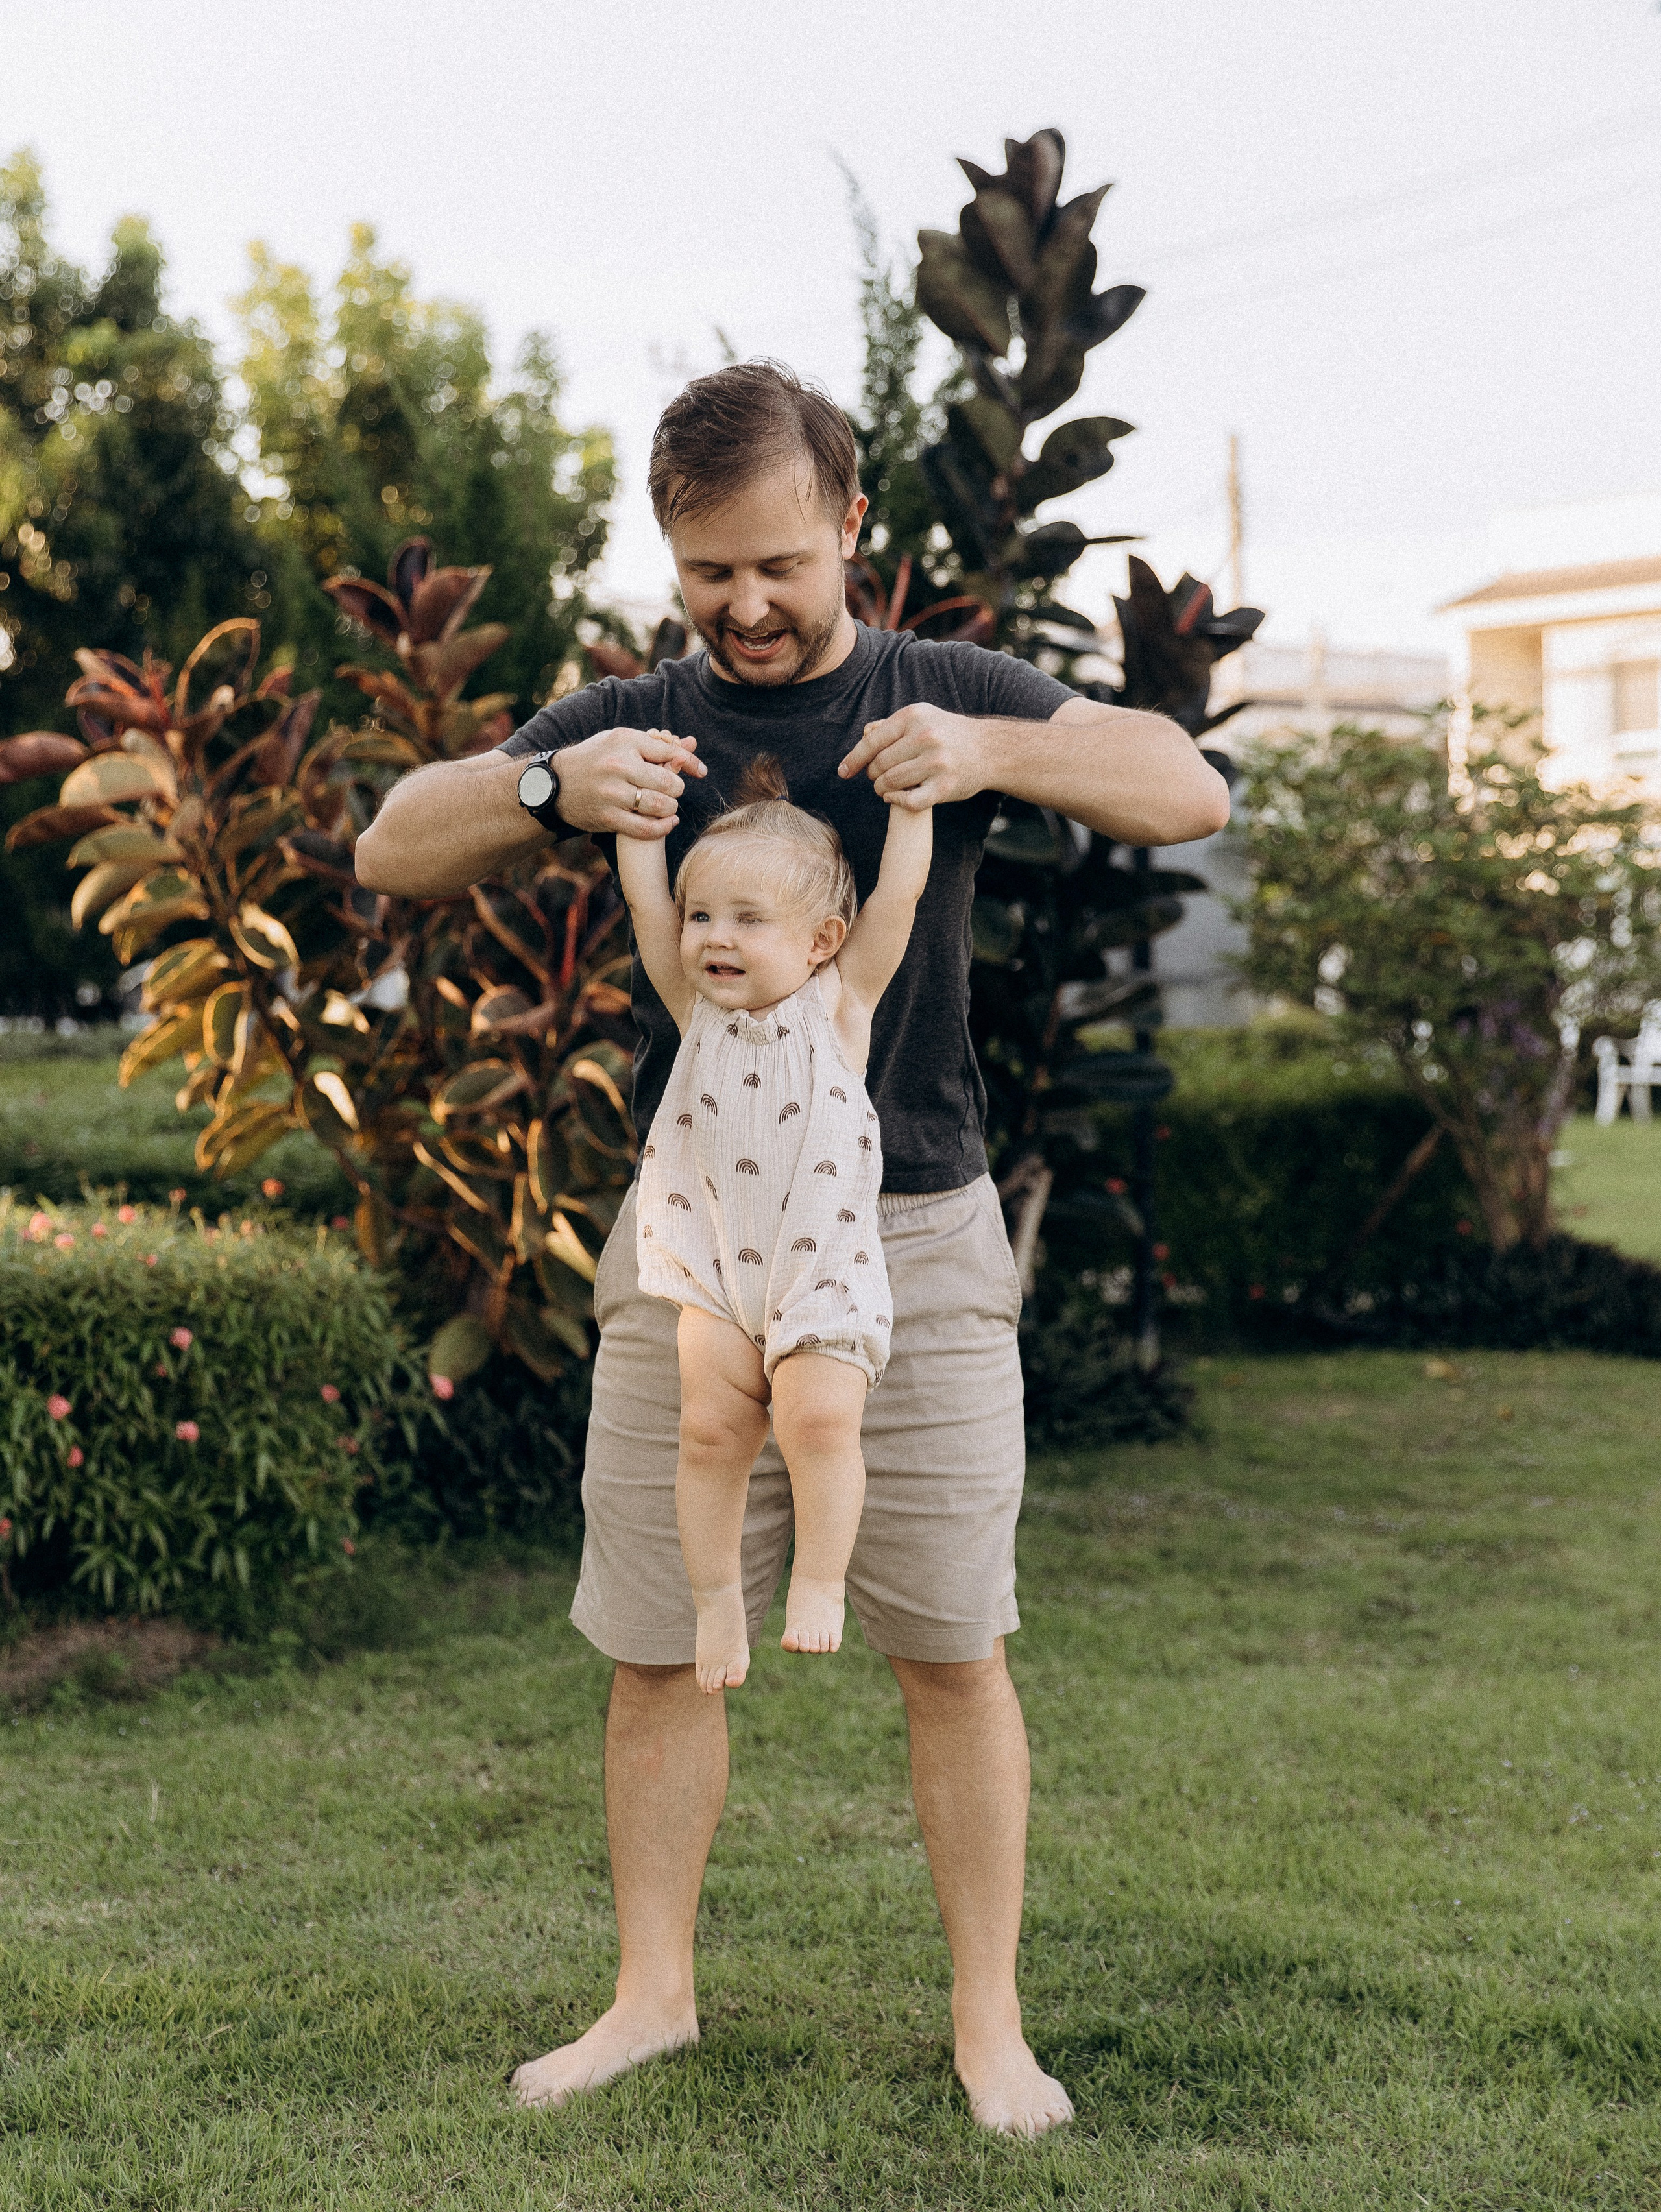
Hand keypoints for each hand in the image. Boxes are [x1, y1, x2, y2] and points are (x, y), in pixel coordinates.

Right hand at [552, 727, 704, 840]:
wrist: (554, 784)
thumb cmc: (595, 759)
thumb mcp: (621, 742)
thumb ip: (656, 745)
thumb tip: (692, 743)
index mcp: (624, 741)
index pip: (670, 752)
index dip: (690, 762)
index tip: (701, 771)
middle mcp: (619, 766)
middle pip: (669, 782)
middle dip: (677, 788)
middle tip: (673, 790)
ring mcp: (612, 793)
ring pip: (661, 806)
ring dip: (671, 808)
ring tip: (667, 805)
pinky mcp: (608, 817)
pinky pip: (646, 828)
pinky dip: (662, 827)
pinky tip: (668, 822)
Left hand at [837, 703, 983, 809]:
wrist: (989, 749)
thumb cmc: (949, 734)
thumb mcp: (924, 718)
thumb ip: (893, 726)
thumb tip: (865, 734)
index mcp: (914, 717)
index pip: (873, 741)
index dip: (854, 759)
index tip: (842, 772)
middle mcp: (925, 737)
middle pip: (879, 764)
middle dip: (872, 775)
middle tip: (876, 778)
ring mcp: (936, 763)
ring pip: (891, 782)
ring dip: (881, 789)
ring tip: (884, 788)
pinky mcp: (944, 786)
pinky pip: (909, 801)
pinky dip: (896, 801)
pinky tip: (893, 798)